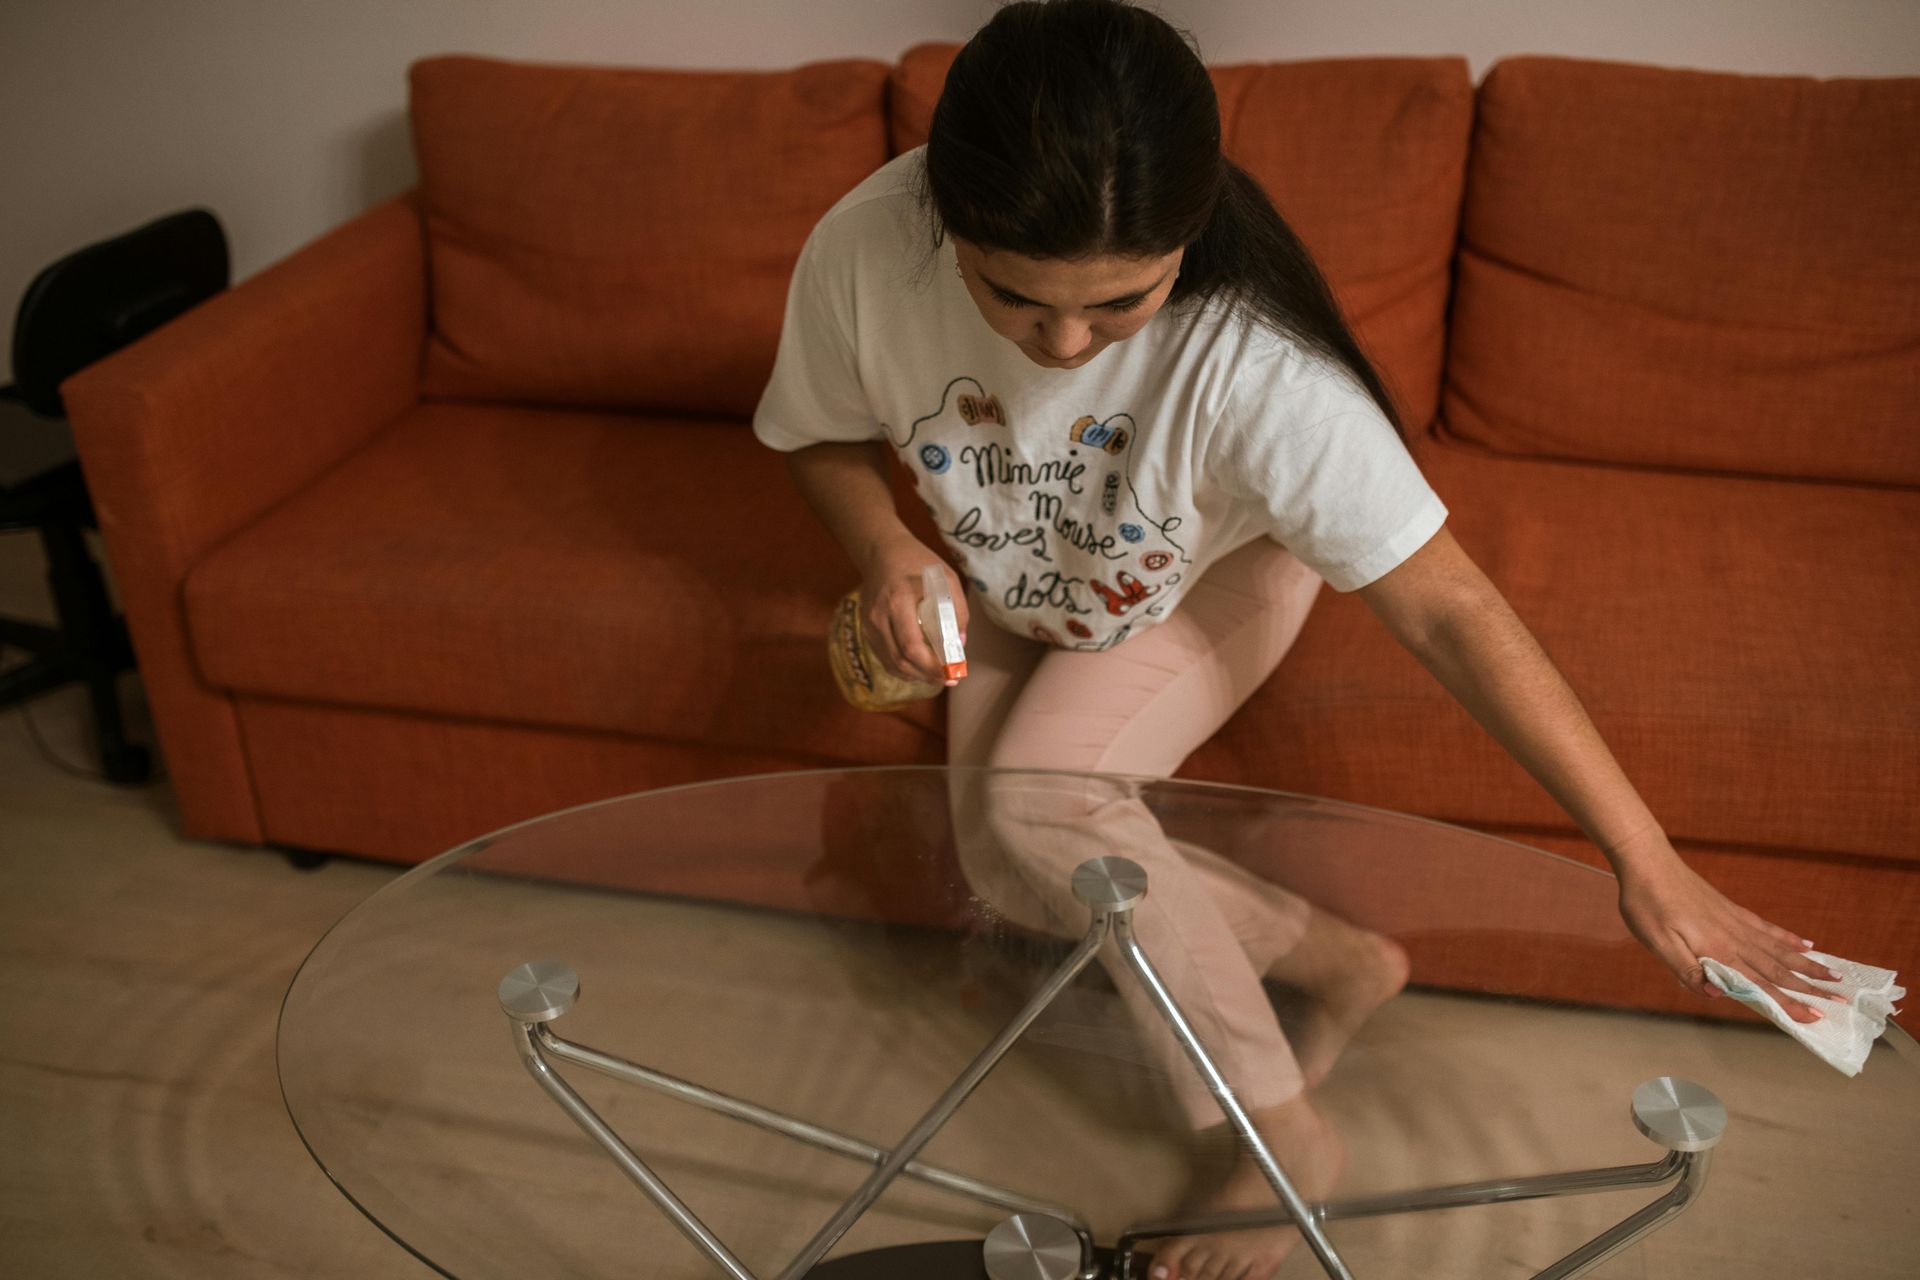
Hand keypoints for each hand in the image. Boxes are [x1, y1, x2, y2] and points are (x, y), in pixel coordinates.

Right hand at [858, 534, 969, 685]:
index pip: (912, 647)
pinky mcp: (866, 629)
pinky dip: (903, 668)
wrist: (881, 551)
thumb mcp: (947, 579)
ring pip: (891, 663)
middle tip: (949, 679)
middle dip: (927, 676)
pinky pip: (885, 656)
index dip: (932, 667)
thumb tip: (960, 643)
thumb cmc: (918, 562)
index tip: (952, 672)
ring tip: (937, 677)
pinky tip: (919, 668)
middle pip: (901, 661)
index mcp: (898, 601)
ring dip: (916, 675)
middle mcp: (879, 616)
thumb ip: (957, 610)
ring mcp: (869, 624)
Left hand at [1617, 856, 1838, 1022]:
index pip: (1758, 983)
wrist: (1647, 862)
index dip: (1786, 1002)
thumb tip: (1719, 995)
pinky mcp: (1731, 909)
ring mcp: (1735, 921)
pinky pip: (1766, 927)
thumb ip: (1688, 970)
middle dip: (1809, 987)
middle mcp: (1733, 937)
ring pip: (1779, 948)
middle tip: (1842, 1001)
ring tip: (1835, 974)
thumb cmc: (1646, 905)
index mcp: (1716, 950)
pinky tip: (1805, 943)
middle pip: (1778, 968)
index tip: (1815, 1017)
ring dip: (1807, 964)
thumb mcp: (1656, 943)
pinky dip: (1788, 937)